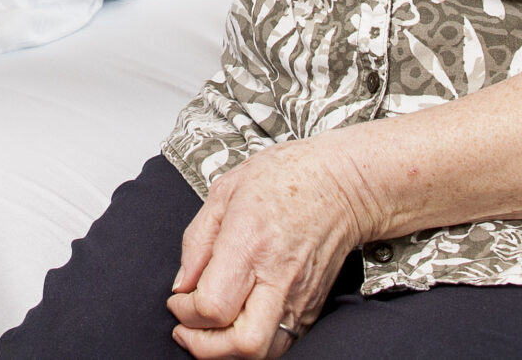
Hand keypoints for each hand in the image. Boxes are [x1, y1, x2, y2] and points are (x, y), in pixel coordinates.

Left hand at [167, 136, 375, 356]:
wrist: (343, 184)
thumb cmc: (285, 179)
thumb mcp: (225, 191)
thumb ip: (197, 241)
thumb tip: (182, 285)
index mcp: (250, 243)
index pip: (214, 305)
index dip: (185, 312)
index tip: (178, 298)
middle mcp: (278, 278)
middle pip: (243, 344)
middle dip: (205, 347)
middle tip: (187, 328)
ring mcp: (299, 298)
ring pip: (264, 353)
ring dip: (228, 351)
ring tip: (209, 330)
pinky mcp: (311, 308)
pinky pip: (280, 344)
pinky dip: (252, 344)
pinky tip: (237, 324)